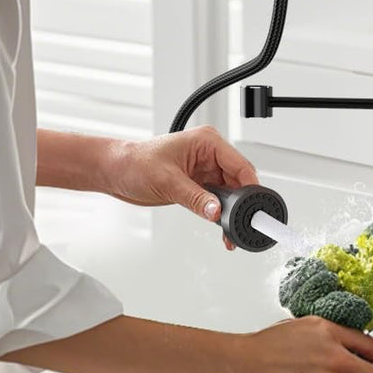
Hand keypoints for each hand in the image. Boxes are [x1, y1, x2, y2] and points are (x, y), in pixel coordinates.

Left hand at [103, 125, 257, 251]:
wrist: (117, 172)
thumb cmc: (135, 163)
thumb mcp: (168, 181)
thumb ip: (195, 198)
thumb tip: (216, 211)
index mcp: (206, 141)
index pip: (239, 164)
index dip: (250, 186)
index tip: (255, 205)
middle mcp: (208, 154)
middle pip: (238, 180)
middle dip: (241, 203)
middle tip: (241, 222)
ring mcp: (204, 170)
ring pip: (230, 193)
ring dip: (231, 211)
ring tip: (230, 231)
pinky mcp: (198, 184)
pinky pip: (217, 200)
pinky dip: (220, 214)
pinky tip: (221, 228)